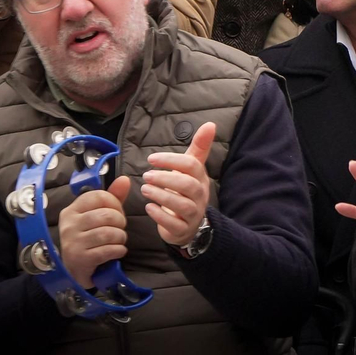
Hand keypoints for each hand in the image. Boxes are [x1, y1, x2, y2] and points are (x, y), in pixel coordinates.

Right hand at [59, 175, 131, 288]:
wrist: (74, 271)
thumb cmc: (88, 240)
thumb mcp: (96, 216)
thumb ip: (111, 197)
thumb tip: (124, 179)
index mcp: (72, 210)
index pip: (99, 196)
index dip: (115, 203)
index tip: (117, 212)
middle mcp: (69, 224)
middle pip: (106, 215)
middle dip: (120, 222)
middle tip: (119, 229)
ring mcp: (73, 242)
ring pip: (108, 233)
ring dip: (121, 237)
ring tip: (119, 240)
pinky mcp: (80, 259)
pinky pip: (108, 250)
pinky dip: (118, 250)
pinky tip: (117, 251)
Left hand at [143, 121, 216, 245]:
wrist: (189, 224)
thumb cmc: (186, 191)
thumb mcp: (191, 169)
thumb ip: (199, 147)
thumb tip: (211, 124)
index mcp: (200, 178)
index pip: (191, 165)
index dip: (171, 160)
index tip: (151, 159)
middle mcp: (200, 196)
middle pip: (187, 185)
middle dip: (166, 179)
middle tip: (146, 176)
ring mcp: (193, 214)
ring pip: (181, 205)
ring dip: (161, 195)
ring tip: (144, 189)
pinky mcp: (183, 230)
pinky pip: (174, 224)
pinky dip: (160, 216)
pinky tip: (149, 207)